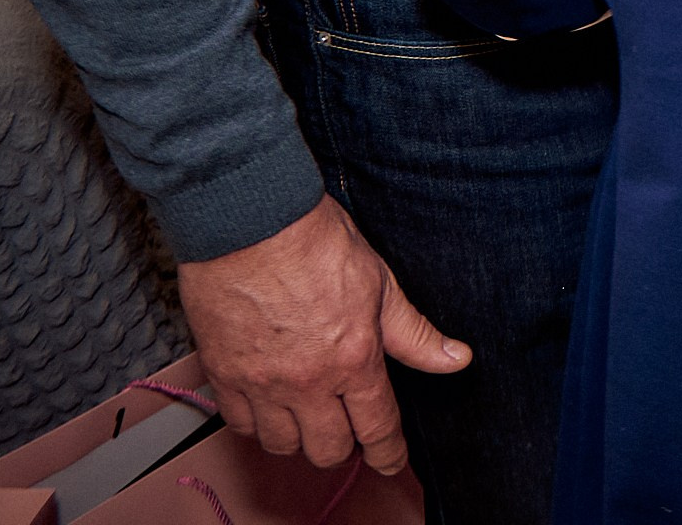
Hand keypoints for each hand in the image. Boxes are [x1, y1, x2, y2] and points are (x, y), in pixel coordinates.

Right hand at [176, 195, 469, 473]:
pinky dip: (258, 422)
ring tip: (308, 409)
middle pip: (328, 450)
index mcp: (353, 359)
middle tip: (347, 423)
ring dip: (300, 435)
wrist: (251, 221)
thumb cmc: (316, 241)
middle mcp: (307, 382)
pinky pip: (241, 427)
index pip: (377, 428)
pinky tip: (270, 400)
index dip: (388, 453)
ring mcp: (262, 385)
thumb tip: (457, 359)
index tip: (391, 461)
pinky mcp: (225, 378)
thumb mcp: (380, 282)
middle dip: (345, 444)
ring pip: (283, 446)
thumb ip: (414, 333)